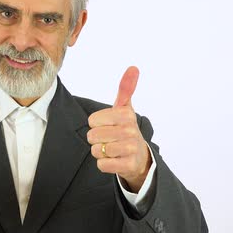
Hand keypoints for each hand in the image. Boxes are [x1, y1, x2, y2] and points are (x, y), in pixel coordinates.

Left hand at [87, 66, 151, 192]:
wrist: (140, 157)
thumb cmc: (126, 129)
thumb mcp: (125, 108)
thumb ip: (126, 88)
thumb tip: (133, 67)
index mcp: (126, 115)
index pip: (92, 120)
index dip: (96, 125)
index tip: (109, 126)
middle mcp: (130, 131)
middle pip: (92, 136)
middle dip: (97, 140)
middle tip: (110, 139)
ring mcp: (130, 149)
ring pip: (96, 150)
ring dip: (100, 152)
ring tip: (112, 150)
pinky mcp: (128, 165)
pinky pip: (102, 164)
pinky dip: (104, 164)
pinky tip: (115, 160)